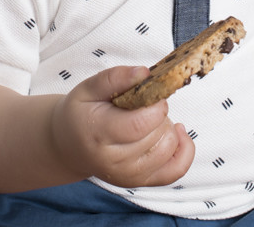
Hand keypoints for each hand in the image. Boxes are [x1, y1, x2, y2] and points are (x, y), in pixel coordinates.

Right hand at [50, 65, 194, 187]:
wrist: (69, 146)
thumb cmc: (81, 113)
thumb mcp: (88, 88)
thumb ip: (116, 77)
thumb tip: (144, 73)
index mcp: (98, 134)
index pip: (140, 124)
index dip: (154, 104)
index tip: (150, 93)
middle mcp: (113, 161)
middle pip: (156, 135)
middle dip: (159, 113)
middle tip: (143, 106)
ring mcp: (128, 175)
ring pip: (168, 149)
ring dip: (166, 128)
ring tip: (149, 119)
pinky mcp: (141, 181)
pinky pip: (176, 170)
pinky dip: (184, 150)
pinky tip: (175, 132)